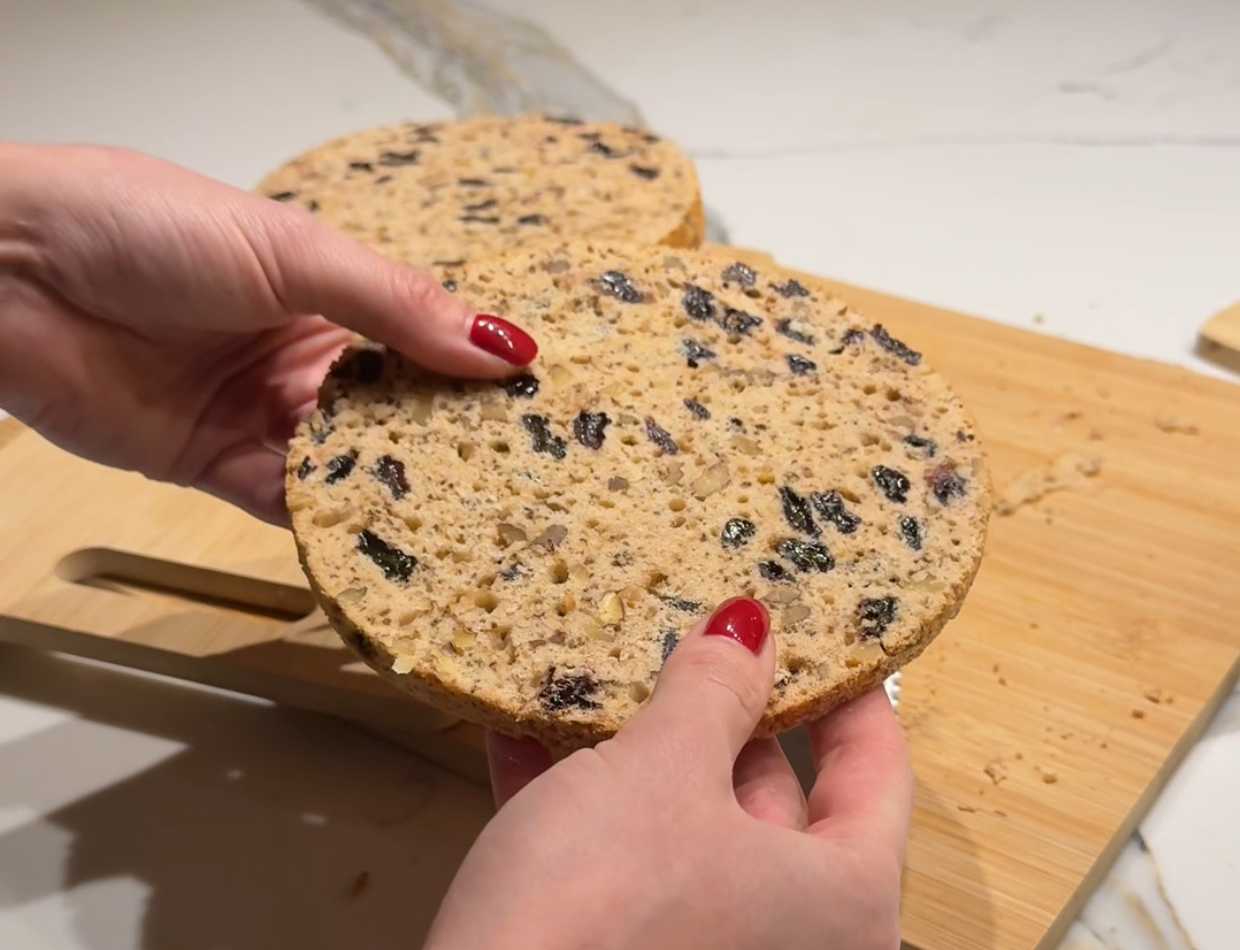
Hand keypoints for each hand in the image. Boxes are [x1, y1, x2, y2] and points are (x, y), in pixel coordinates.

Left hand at [0, 143, 535, 522]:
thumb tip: (508, 346)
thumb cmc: (146, 228)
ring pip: (349, 462)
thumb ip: (398, 306)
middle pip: (394, 410)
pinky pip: (287, 502)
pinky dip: (330, 520)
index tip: (542, 407)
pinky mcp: (214, 466)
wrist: (6, 272)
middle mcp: (301, 357)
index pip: (422, 341)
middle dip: (447, 441)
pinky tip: (384, 535)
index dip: (476, 373)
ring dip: (397, 486)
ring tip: (471, 518)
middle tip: (523, 478)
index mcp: (327, 292)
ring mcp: (261, 413)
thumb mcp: (293, 253)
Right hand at [427, 599, 910, 949]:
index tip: (820, 631)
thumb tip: (751, 627)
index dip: (849, 692)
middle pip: (772, 798)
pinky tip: (524, 735)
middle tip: (690, 634)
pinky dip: (581, 805)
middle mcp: (793, 940)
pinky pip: (624, 869)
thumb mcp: (663, 770)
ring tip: (601, 670)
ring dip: (634, 750)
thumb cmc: (604, 893)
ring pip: (685, 827)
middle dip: (719, 713)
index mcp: (842, 901)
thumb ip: (715, 689)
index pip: (876, 774)